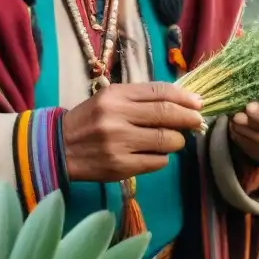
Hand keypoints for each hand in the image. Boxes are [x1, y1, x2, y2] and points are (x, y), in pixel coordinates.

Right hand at [61, 82, 203, 182]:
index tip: (198, 103)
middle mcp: (117, 117)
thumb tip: (181, 102)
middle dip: (189, 118)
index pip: (159, 92)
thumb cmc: (91, 120)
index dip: (184, 97)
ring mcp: (119, 143)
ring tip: (174, 139)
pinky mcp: (120, 166)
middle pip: (167, 114)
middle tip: (197, 121)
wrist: (60, 148)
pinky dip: (163, 157)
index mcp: (116, 96)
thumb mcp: (110, 99)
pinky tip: (156, 153)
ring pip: (166, 140)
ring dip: (177, 140)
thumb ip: (141, 98)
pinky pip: (156, 162)